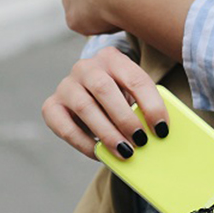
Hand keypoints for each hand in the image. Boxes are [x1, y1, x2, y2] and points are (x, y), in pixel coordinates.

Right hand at [42, 46, 170, 159]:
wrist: (89, 96)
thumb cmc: (119, 98)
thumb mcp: (133, 95)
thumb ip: (144, 108)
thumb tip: (160, 134)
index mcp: (112, 58)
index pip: (134, 78)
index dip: (151, 105)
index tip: (162, 129)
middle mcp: (85, 67)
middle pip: (103, 88)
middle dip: (125, 118)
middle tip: (141, 141)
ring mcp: (66, 85)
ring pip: (84, 107)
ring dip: (107, 133)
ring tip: (125, 152)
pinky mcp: (51, 106)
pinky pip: (65, 127)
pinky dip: (84, 143)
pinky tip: (100, 154)